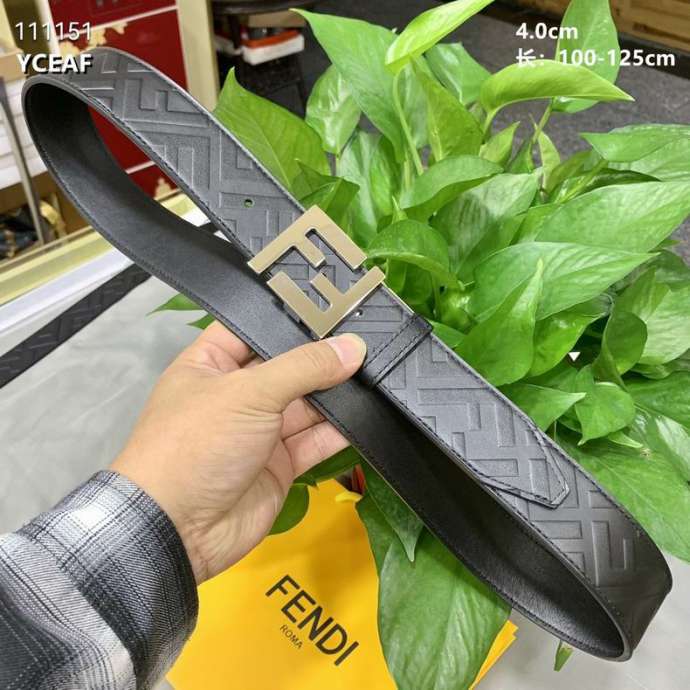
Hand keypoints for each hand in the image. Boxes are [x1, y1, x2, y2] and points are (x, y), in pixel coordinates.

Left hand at [111, 322, 365, 583]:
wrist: (178, 530)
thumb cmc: (196, 445)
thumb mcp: (248, 393)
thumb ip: (304, 368)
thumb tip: (352, 347)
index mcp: (212, 364)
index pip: (255, 328)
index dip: (290, 317)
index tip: (335, 303)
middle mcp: (237, 393)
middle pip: (288, 366)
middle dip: (323, 357)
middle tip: (368, 337)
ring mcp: (259, 430)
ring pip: (307, 404)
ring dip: (337, 393)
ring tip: (377, 370)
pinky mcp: (280, 464)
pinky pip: (315, 440)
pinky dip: (340, 430)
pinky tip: (368, 412)